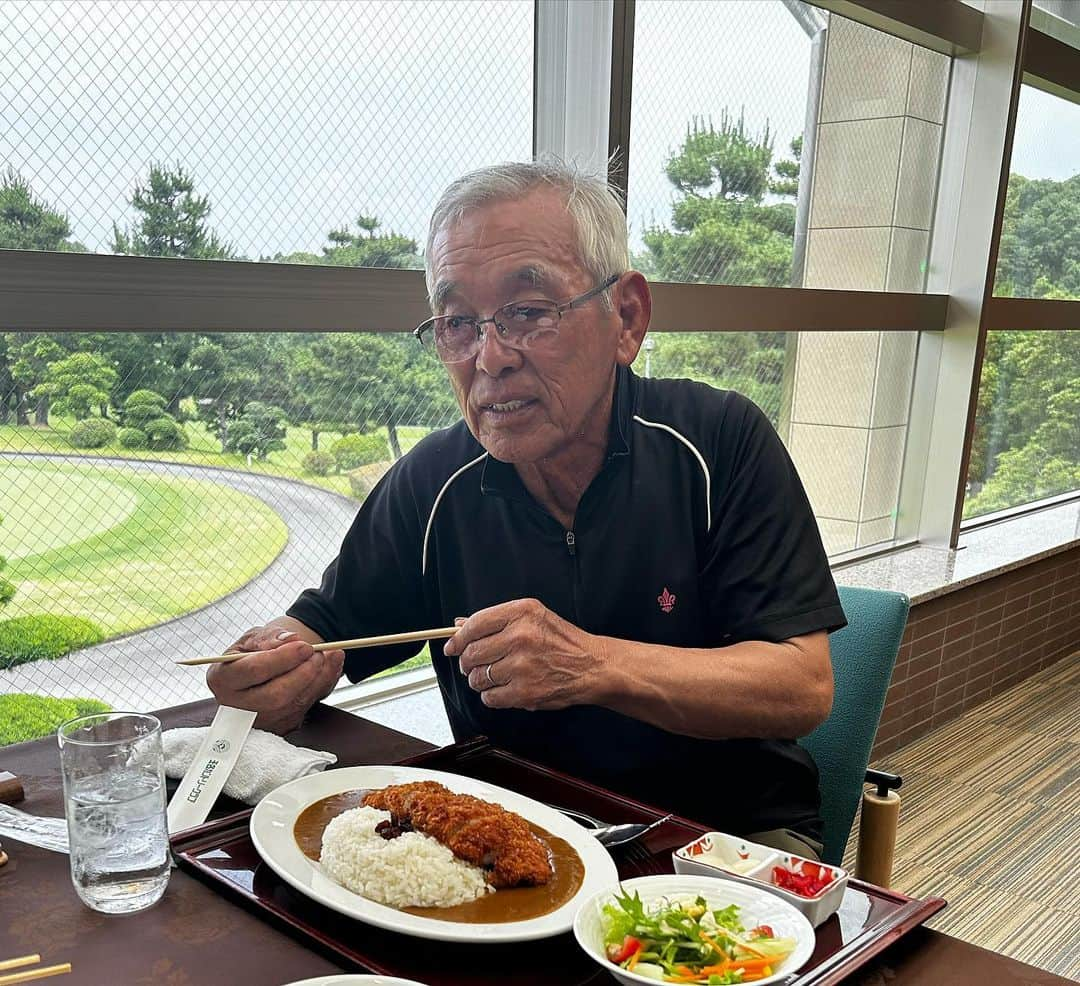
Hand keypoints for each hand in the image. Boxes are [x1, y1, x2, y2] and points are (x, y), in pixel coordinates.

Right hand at [206, 625, 344, 733]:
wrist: (260, 669)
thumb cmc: (252, 653)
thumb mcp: (253, 637)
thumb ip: (270, 636)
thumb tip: (291, 639)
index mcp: (222, 678)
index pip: (253, 670)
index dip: (283, 658)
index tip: (304, 646)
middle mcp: (236, 705)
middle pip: (275, 695)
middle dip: (304, 672)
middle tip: (318, 653)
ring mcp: (258, 721)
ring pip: (293, 705)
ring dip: (318, 678)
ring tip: (326, 656)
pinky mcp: (278, 727)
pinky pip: (305, 709)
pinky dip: (321, 687)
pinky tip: (327, 669)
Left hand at [443, 598, 605, 710]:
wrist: (592, 666)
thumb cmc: (562, 642)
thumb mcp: (532, 618)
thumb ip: (495, 621)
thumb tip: (459, 625)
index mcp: (522, 612)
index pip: (475, 624)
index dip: (458, 639)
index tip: (452, 647)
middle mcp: (521, 636)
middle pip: (472, 653)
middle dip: (468, 662)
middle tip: (475, 665)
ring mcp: (523, 665)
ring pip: (478, 678)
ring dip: (481, 681)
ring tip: (496, 677)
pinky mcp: (525, 691)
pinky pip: (490, 697)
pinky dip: (493, 696)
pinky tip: (506, 689)